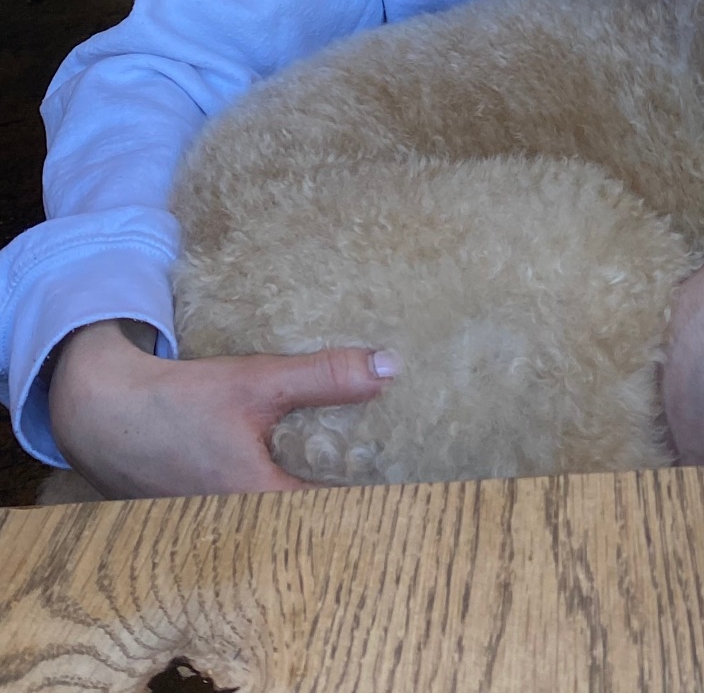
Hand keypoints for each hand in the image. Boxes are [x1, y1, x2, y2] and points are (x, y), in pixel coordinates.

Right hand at [48, 319, 396, 498]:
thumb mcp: (258, 381)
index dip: (374, 492)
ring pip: (283, 514)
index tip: (407, 466)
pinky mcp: (203, 514)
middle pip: (312, 519)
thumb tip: (390, 369)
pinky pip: (255, 507)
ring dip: (309, 488)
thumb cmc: (180, 400)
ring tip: (346, 454)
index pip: (339, 514)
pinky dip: (277, 486)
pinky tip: (294, 457)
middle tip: (380, 453)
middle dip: (343, 489)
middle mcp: (242, 528)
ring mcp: (219, 526)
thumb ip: (325, 378)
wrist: (103, 411)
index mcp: (262, 504)